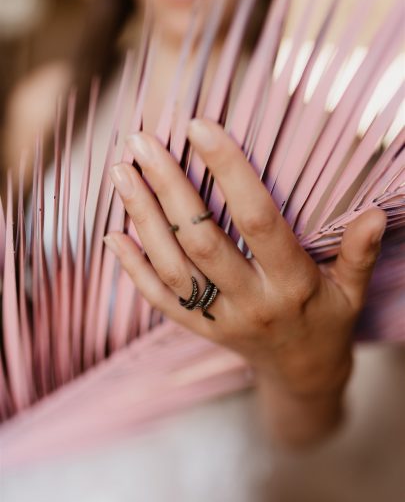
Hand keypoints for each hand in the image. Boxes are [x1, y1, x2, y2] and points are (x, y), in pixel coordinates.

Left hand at [106, 119, 385, 442]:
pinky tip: (113, 234)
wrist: (301, 374)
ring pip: (171, 266)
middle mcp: (250, 300)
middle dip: (168, 186)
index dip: (228, 171)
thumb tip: (374, 212)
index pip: (257, 219)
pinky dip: (133, 269)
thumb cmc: (327, 320)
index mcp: (291, 283)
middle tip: (141, 140)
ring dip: (142, 217)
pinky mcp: (198, 329)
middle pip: (201, 239)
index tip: (200, 127)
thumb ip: (358, 253)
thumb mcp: (351, 290)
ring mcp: (218, 319)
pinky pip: (160, 299)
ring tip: (121, 171)